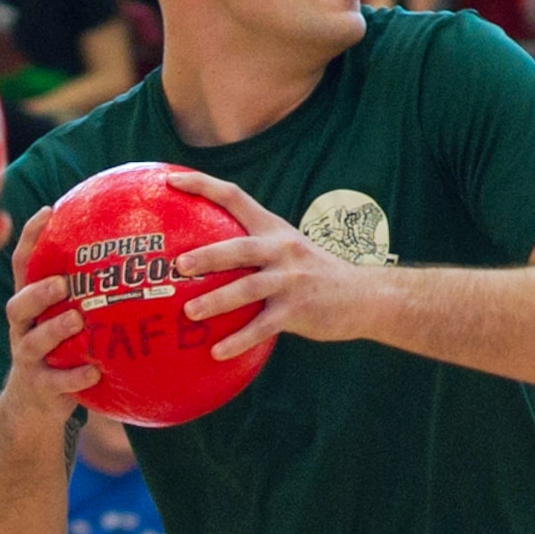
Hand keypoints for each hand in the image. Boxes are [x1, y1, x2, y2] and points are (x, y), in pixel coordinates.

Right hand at [0, 206, 101, 417]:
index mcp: (29, 304)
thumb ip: (87, 291)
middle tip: (62, 282)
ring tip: (77, 320)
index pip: (23, 265)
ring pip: (33, 342)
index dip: (30, 239)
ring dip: (53, 329)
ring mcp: (28, 357)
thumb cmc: (63, 348)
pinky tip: (95, 371)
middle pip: (18, 304)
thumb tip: (135, 253)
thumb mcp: (66, 316)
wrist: (35, 402)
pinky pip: (55, 382)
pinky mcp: (40, 386)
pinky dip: (74, 376)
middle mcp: (23, 327)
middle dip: (38, 291)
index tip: (48, 212)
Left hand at [163, 170, 367, 357]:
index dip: (202, 185)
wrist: (364, 296)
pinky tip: (216, 352)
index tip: (170, 181)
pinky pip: (262, 328)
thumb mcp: (287, 249)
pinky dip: (238, 341)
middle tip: (178, 265)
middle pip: (239, 248)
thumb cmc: (313, 274)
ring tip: (189, 312)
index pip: (235, 196)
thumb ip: (252, 248)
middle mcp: (282, 249)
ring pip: (248, 290)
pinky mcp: (298, 311)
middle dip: (207, 256)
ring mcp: (291, 280)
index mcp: (273, 229)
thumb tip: (201, 255)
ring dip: (216, 302)